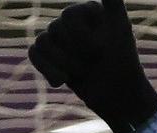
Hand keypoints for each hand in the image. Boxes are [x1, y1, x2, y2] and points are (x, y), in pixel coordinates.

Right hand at [29, 0, 156, 132]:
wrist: (119, 99)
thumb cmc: (122, 64)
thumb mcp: (119, 30)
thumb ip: (112, 0)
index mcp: (91, 10)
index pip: (68, 16)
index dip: (82, 39)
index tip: (103, 51)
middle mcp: (74, 20)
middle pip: (55, 29)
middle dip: (74, 54)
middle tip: (95, 63)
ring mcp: (61, 38)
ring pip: (42, 41)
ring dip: (63, 64)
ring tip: (81, 74)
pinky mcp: (51, 56)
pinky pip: (34, 53)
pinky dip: (47, 69)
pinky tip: (61, 82)